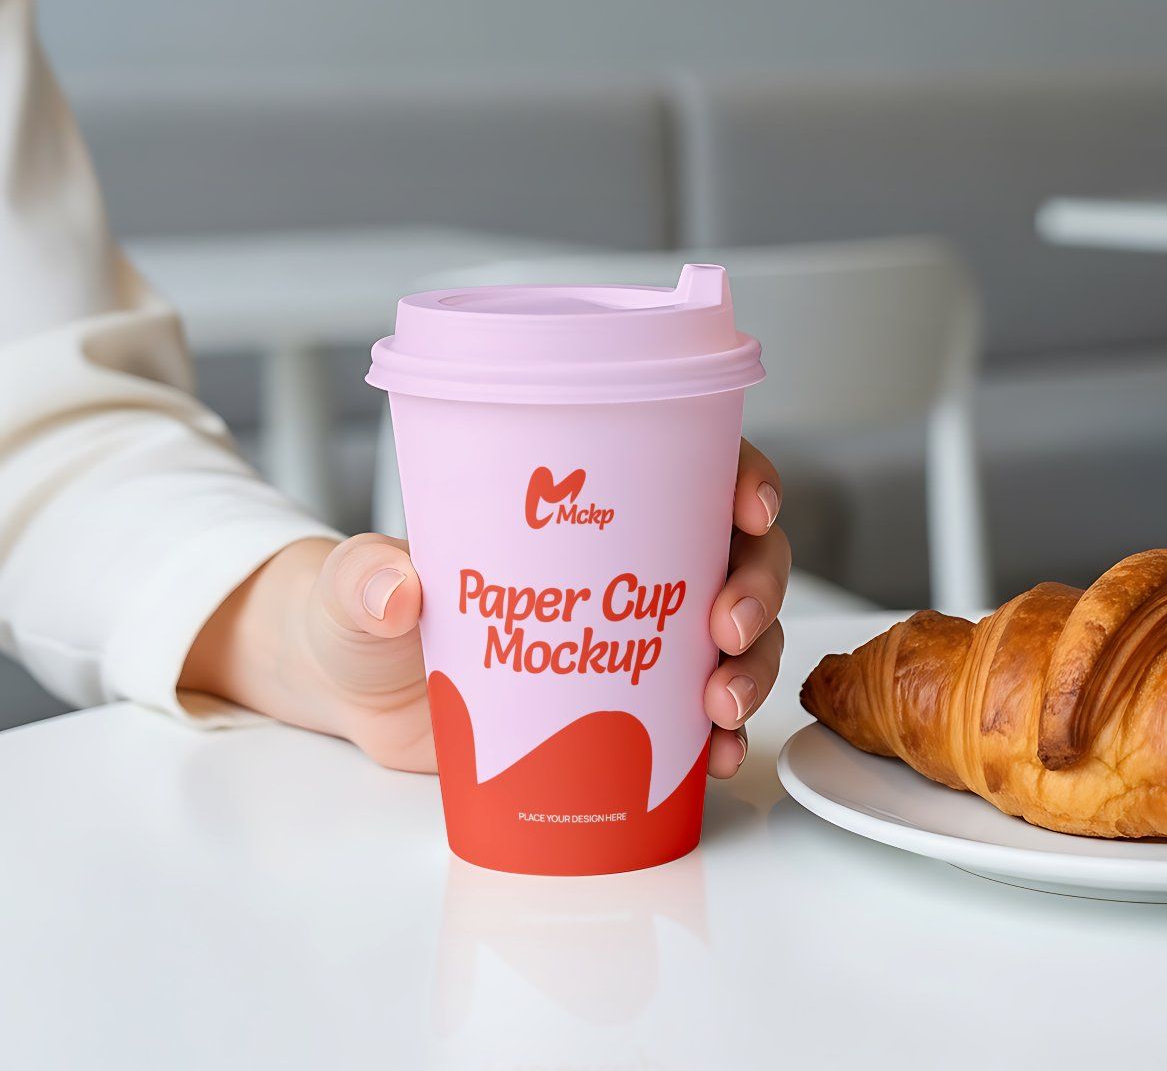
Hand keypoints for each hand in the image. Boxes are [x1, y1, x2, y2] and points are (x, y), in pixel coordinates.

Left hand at [180, 440, 789, 777]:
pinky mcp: (627, 706)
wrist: (359, 701)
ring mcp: (635, 636)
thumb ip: (363, 580)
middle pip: (737, 554)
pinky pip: (704, 716)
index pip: (691, 465)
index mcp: (582, 505)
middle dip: (756, 589)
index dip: (743, 476)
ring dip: (751, 668)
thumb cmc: (364, 616)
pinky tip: (716, 756)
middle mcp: (628, 563)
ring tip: (719, 710)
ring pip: (738, 636)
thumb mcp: (355, 588)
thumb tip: (392, 588)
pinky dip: (724, 735)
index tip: (749, 508)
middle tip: (725, 629)